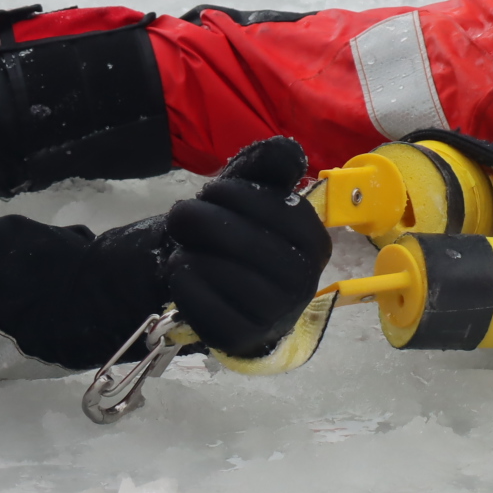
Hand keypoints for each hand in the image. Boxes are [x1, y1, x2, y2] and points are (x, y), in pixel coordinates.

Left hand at [163, 137, 329, 357]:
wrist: (208, 281)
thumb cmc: (234, 228)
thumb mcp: (250, 189)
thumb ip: (269, 165)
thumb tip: (291, 152)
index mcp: (314, 243)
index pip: (283, 213)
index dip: (239, 195)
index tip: (211, 190)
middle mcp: (303, 283)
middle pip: (250, 245)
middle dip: (205, 222)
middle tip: (182, 214)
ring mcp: (275, 316)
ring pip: (227, 277)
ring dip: (192, 253)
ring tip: (183, 246)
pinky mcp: (242, 339)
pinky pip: (208, 312)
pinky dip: (185, 285)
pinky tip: (178, 270)